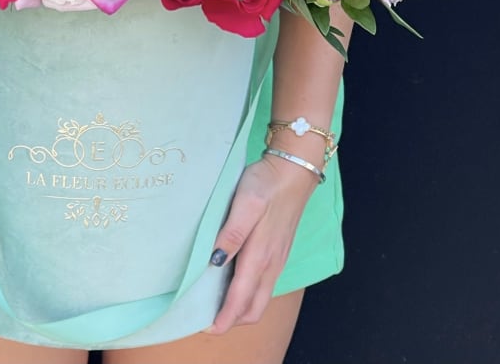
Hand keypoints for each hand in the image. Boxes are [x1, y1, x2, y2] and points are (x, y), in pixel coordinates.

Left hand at [204, 154, 318, 333]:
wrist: (293, 170)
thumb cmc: (266, 184)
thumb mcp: (245, 203)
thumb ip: (231, 234)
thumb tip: (215, 262)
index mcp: (260, 255)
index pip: (241, 298)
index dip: (224, 317)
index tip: (206, 328)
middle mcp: (271, 264)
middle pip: (253, 308)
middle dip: (232, 319)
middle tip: (206, 319)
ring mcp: (277, 260)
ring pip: (260, 298)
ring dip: (241, 309)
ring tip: (216, 304)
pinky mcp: (279, 252)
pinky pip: (264, 285)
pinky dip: (249, 295)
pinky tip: (234, 283)